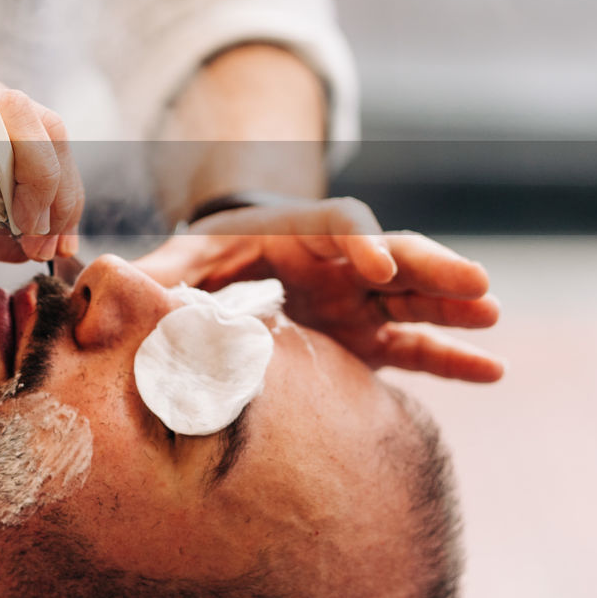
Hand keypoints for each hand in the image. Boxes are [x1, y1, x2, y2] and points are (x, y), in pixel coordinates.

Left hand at [133, 198, 503, 382]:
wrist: (230, 271)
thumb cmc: (209, 258)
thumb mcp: (184, 259)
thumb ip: (158, 273)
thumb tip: (105, 277)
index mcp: (296, 232)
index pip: (338, 225)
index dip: (360, 243)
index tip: (378, 269)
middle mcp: (337, 262)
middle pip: (394, 253)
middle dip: (431, 267)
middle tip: (475, 283)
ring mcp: (359, 299)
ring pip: (415, 297)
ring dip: (453, 303)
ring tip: (492, 315)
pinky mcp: (368, 335)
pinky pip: (415, 345)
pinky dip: (451, 357)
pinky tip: (492, 371)